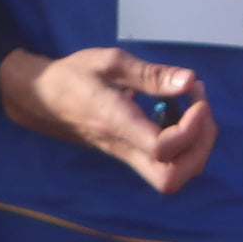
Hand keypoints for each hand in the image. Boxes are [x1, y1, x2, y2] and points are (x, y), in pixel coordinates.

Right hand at [0, 47, 213, 192]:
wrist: (40, 97)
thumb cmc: (74, 75)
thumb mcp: (110, 62)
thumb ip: (151, 74)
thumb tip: (190, 81)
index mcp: (115, 122)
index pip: (161, 148)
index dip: (192, 129)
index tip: (196, 97)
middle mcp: (121, 147)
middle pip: (171, 179)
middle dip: (201, 148)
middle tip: (201, 109)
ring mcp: (125, 155)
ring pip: (171, 177)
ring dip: (196, 148)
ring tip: (195, 109)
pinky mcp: (129, 154)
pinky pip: (165, 164)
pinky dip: (185, 145)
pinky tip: (181, 113)